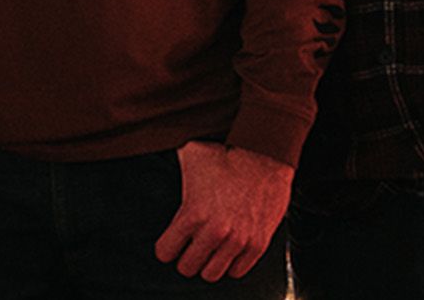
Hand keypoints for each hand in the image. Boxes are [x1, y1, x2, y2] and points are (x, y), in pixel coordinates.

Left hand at [154, 141, 292, 280]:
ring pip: (212, 274)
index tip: (174, 241)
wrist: (268, 153)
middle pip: (187, 268)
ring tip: (212, 250)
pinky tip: (230, 250)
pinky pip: (238, 271)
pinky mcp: (258, 243)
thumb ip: (171, 164)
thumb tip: (155, 149)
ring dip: (209, 262)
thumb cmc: (230, 152)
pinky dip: (233, 264)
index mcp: (192, 214)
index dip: (167, 246)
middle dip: (188, 256)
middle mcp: (214, 232)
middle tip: (193, 245)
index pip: (165, 252)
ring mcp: (238, 240)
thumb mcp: (191, 155)